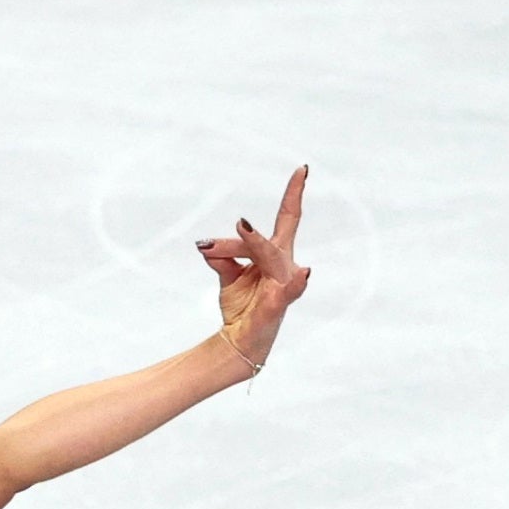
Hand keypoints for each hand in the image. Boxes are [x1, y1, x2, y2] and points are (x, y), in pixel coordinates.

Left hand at [197, 166, 312, 370]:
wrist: (237, 340)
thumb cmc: (240, 305)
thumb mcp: (227, 275)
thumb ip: (221, 257)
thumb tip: (205, 245)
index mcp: (275, 253)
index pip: (288, 219)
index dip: (295, 194)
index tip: (302, 169)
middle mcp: (285, 264)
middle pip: (266, 240)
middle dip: (244, 237)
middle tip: (217, 237)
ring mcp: (284, 283)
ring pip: (269, 256)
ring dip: (252, 244)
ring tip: (242, 228)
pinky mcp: (279, 303)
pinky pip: (288, 290)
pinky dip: (293, 282)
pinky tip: (302, 274)